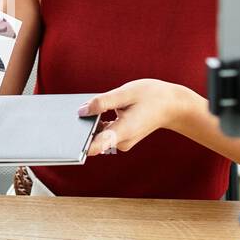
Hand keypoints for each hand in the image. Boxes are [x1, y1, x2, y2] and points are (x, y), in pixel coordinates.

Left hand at [78, 79, 192, 155]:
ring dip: (90, 124)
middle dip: (82, 128)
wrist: (172, 106)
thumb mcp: (126, 93)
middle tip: (74, 113)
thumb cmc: (152, 96)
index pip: (97, 146)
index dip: (80, 145)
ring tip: (85, 109)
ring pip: (98, 136)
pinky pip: (104, 133)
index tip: (67, 140)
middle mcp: (122, 141)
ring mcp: (122, 141)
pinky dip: (98, 123)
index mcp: (123, 131)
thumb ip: (102, 102)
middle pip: (94, 140)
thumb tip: (81, 111)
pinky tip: (96, 111)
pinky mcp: (122, 138)